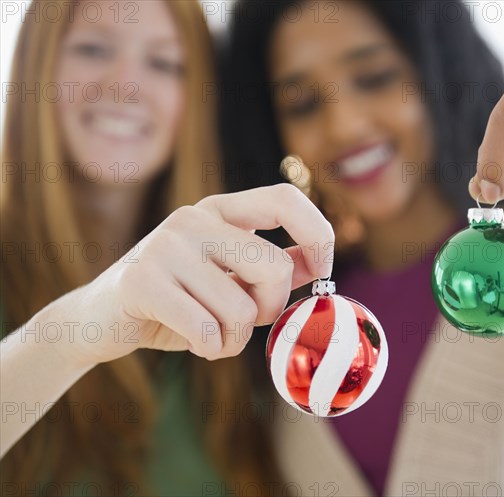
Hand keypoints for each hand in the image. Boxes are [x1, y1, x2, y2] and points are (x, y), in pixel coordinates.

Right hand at [42, 184, 333, 366]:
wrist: (101, 320)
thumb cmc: (178, 301)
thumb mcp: (229, 280)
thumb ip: (272, 269)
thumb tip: (319, 263)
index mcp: (219, 211)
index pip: (284, 199)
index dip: (318, 234)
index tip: (324, 271)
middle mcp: (194, 218)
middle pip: (274, 267)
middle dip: (270, 309)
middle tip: (246, 322)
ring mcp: (166, 246)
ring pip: (242, 308)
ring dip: (235, 338)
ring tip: (211, 334)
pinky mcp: (143, 281)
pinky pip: (208, 329)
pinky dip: (211, 348)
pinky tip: (196, 343)